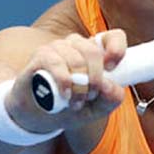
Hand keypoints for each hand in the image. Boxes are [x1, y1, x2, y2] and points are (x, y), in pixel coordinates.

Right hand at [6, 30, 127, 132]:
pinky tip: (65, 95)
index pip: (113, 37)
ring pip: (76, 59)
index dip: (117, 49)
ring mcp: (58, 48)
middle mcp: (77, 45)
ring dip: (79, 85)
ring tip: (75, 102)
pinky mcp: (41, 55)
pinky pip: (56, 63)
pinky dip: (64, 81)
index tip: (112, 68)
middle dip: (95, 79)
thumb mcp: (95, 109)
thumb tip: (113, 87)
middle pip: (93, 51)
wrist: (36, 116)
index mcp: (95, 53)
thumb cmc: (68, 107)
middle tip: (90, 96)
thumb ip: (109, 100)